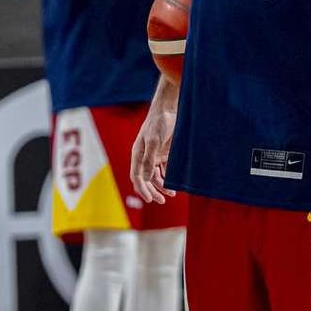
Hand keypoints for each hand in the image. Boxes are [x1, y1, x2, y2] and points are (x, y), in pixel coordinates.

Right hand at [130, 90, 178, 204]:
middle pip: (146, 179)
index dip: (142, 189)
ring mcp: (155, 155)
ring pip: (156, 176)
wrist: (169, 109)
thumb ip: (149, 160)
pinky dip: (168, 177)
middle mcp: (145, 157)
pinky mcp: (165, 153)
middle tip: (161, 201)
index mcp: (138, 154)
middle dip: (153, 191)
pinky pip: (165, 169)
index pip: (137, 177)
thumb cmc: (158, 123)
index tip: (150, 199)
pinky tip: (174, 183)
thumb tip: (146, 178)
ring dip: (161, 186)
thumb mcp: (153, 142)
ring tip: (171, 194)